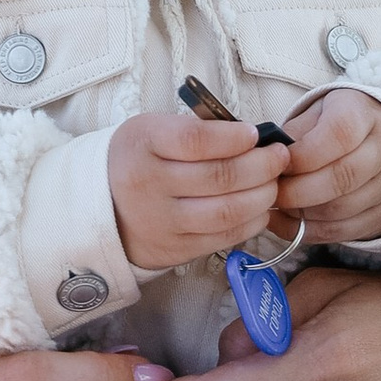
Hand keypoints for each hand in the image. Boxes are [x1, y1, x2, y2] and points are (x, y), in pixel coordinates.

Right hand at [108, 106, 288, 273]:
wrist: (100, 208)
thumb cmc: (137, 160)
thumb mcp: (152, 131)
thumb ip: (196, 131)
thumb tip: (251, 138)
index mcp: (143, 145)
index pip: (196, 140)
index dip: (234, 137)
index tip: (255, 133)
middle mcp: (149, 185)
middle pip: (220, 177)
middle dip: (262, 166)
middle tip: (280, 157)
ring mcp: (162, 221)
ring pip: (227, 211)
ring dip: (262, 196)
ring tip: (274, 183)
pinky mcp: (175, 249)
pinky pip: (223, 237)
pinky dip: (251, 222)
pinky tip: (261, 209)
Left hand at [271, 89, 380, 247]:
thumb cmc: (340, 124)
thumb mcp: (318, 113)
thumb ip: (295, 133)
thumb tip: (268, 160)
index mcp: (364, 115)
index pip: (339, 135)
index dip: (303, 155)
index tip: (276, 164)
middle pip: (342, 178)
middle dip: (297, 190)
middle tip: (269, 192)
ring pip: (341, 210)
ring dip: (300, 214)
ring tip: (275, 207)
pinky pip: (343, 231)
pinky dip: (308, 231)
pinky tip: (286, 222)